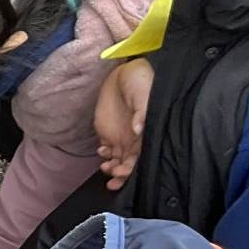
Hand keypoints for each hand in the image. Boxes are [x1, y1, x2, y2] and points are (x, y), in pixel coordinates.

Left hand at [95, 58, 153, 190]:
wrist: (125, 74)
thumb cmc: (141, 83)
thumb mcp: (144, 96)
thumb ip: (141, 113)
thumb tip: (138, 129)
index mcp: (146, 134)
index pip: (141, 158)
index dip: (132, 168)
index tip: (122, 171)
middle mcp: (135, 140)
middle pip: (129, 164)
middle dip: (121, 174)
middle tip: (111, 174)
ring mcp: (122, 138)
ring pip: (118, 160)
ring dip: (111, 168)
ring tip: (105, 167)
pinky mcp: (110, 133)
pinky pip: (107, 151)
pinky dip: (104, 155)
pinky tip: (102, 152)